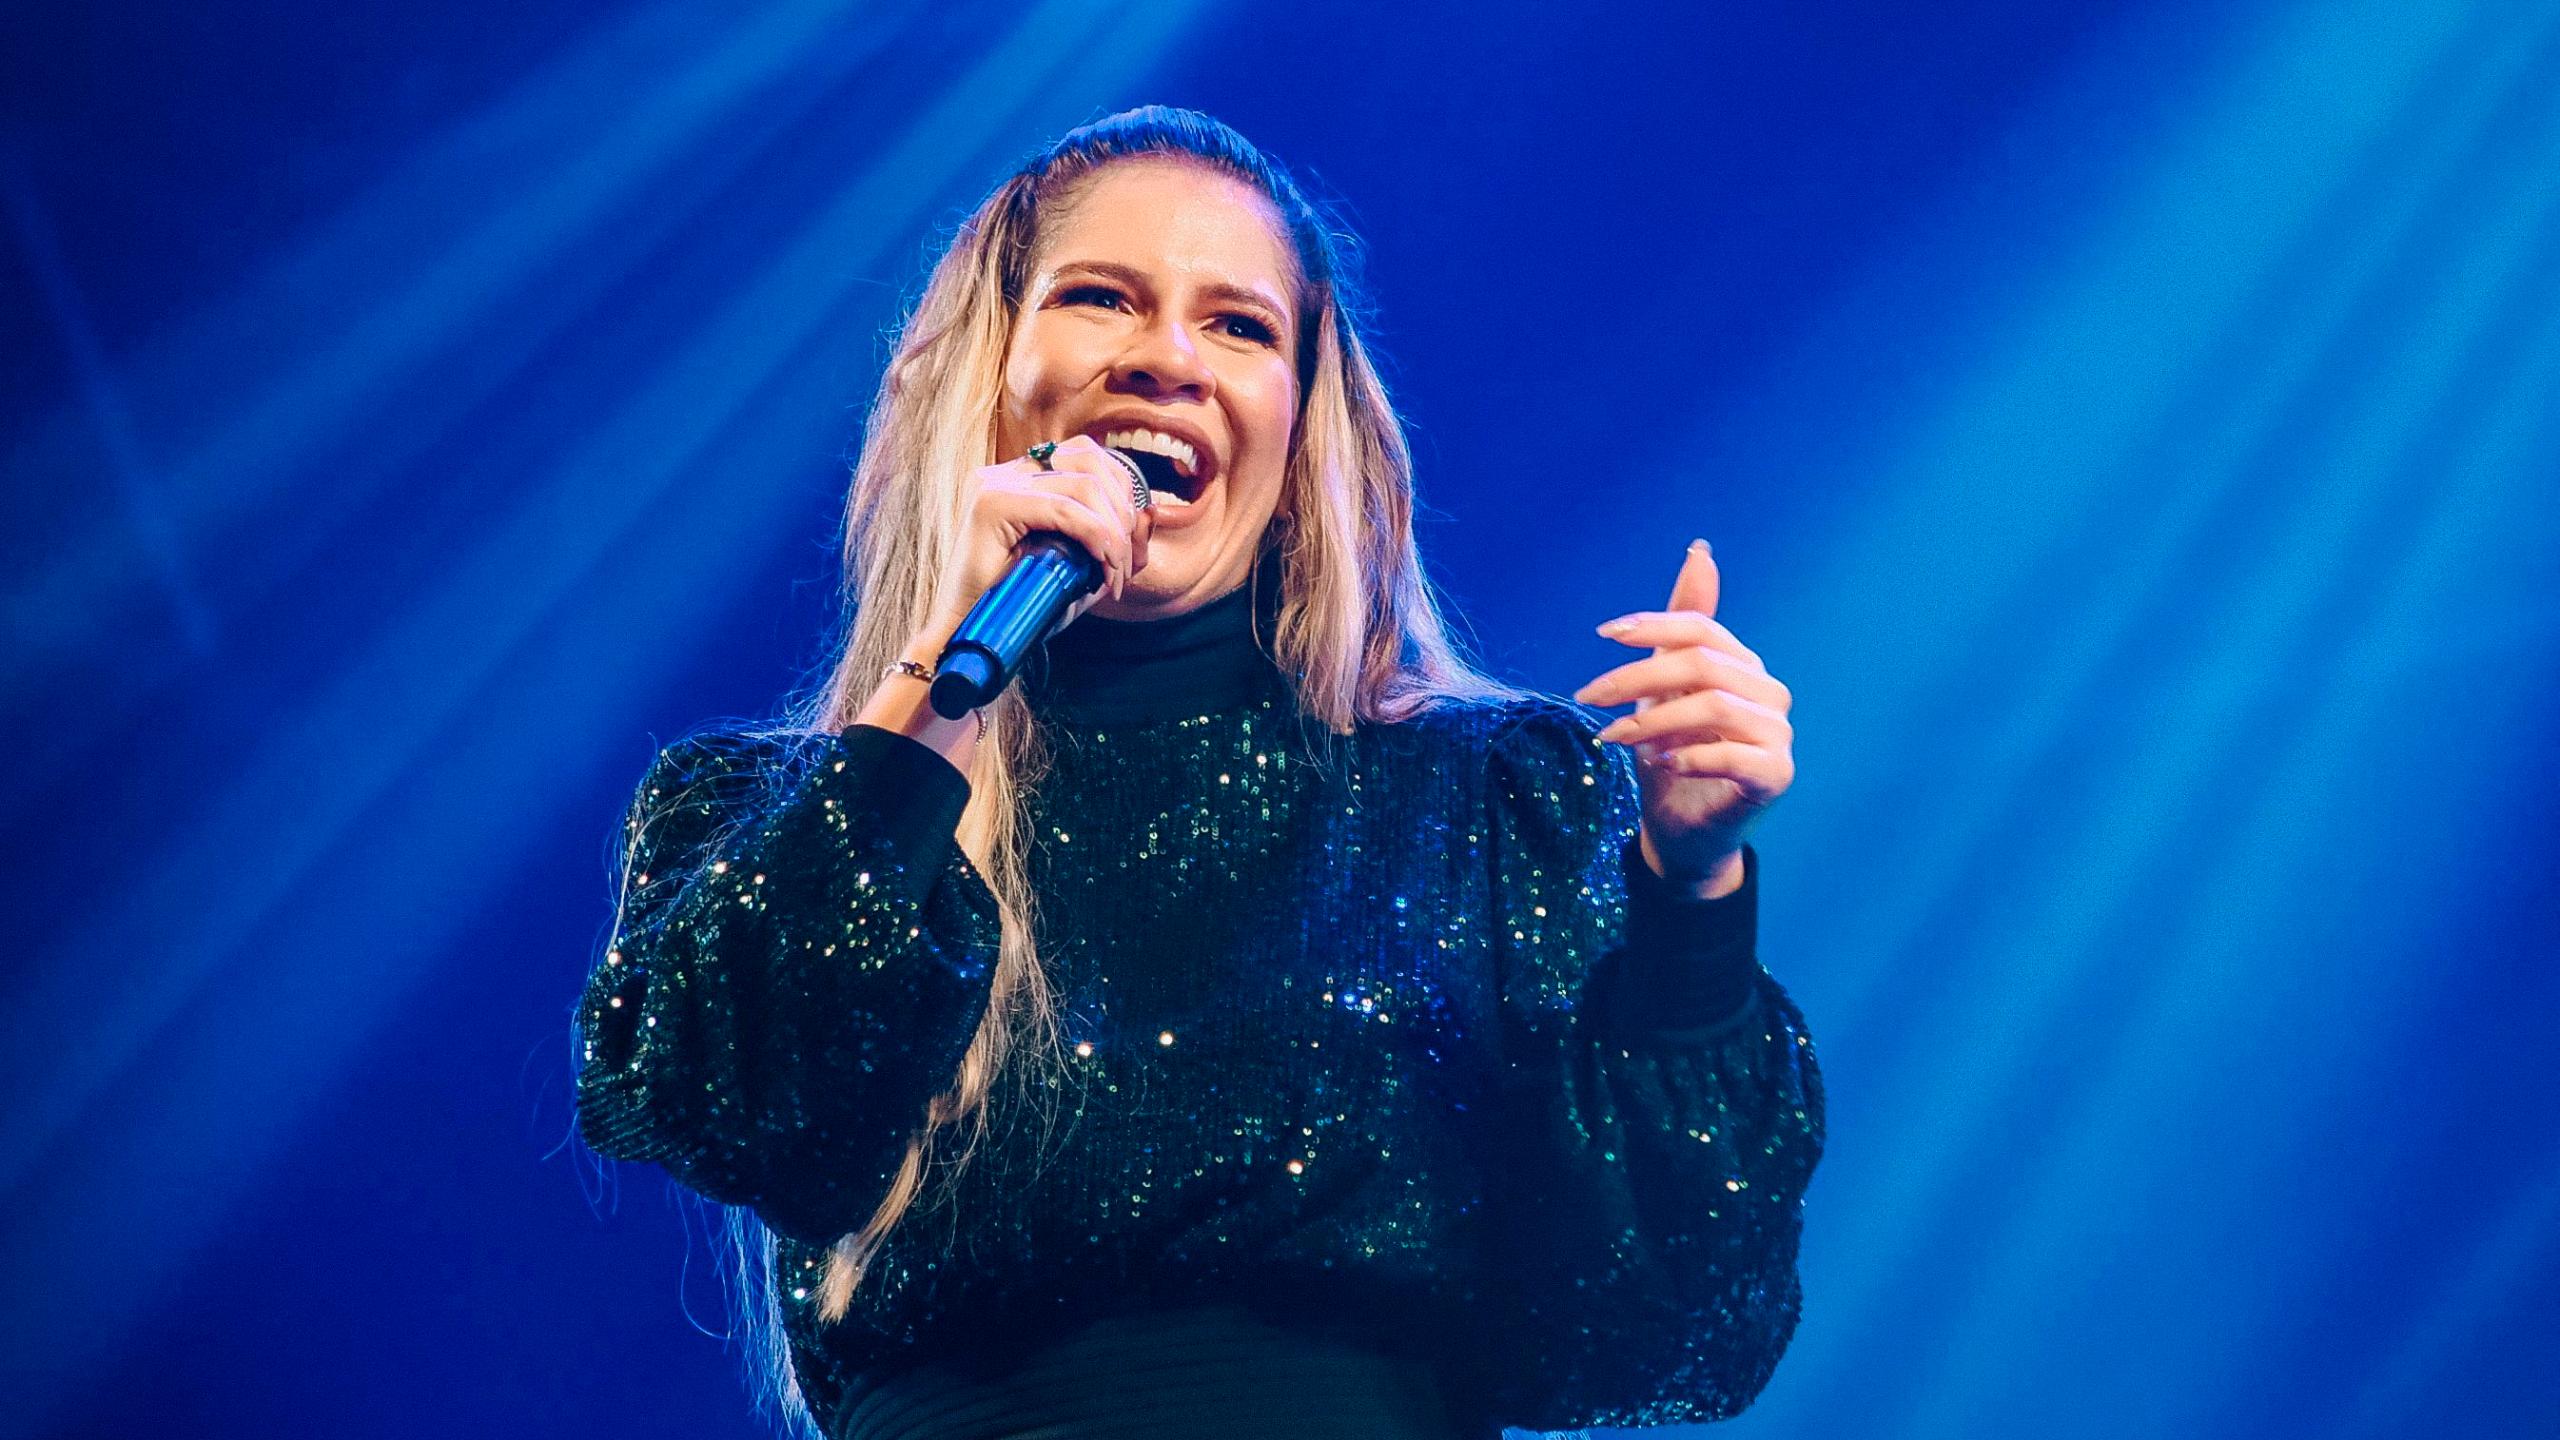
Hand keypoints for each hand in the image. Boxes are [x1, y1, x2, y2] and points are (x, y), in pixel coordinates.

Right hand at [918, 435, 1155, 647]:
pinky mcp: (990, 505)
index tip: (1130, 543)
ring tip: (1115, 570)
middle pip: (1091, 459)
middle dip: (1124, 510)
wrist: (964, 637)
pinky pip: (1064, 510)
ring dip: (1114, 528)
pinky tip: (1104, 569)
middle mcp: (1005, 472)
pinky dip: (1097, 538)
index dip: (1122, 492)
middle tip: (1126, 561)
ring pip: (1084, 483)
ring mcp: (995, 484)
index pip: (1086, 457)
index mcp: (1020, 478)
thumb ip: (1109, 542)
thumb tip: (1151, 515)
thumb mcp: (1074, 570)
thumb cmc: (1015, 608)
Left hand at [1572, 540, 1794, 898]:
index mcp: (1742, 666)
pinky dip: (1689, 755)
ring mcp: (1778, 735)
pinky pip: (1734, 755)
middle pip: (1702, 664)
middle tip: (1589, 698)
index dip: (1653, 625)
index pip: (1701, 629)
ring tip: (1615, 737)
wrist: (1681, 830)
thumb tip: (1700, 550)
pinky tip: (1660, 763)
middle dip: (1636, 677)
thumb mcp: (1661, 689)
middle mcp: (1768, 693)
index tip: (1604, 635)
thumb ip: (1679, 627)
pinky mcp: (1776, 776)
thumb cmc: (1670, 756)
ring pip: (1714, 705)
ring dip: (1652, 720)